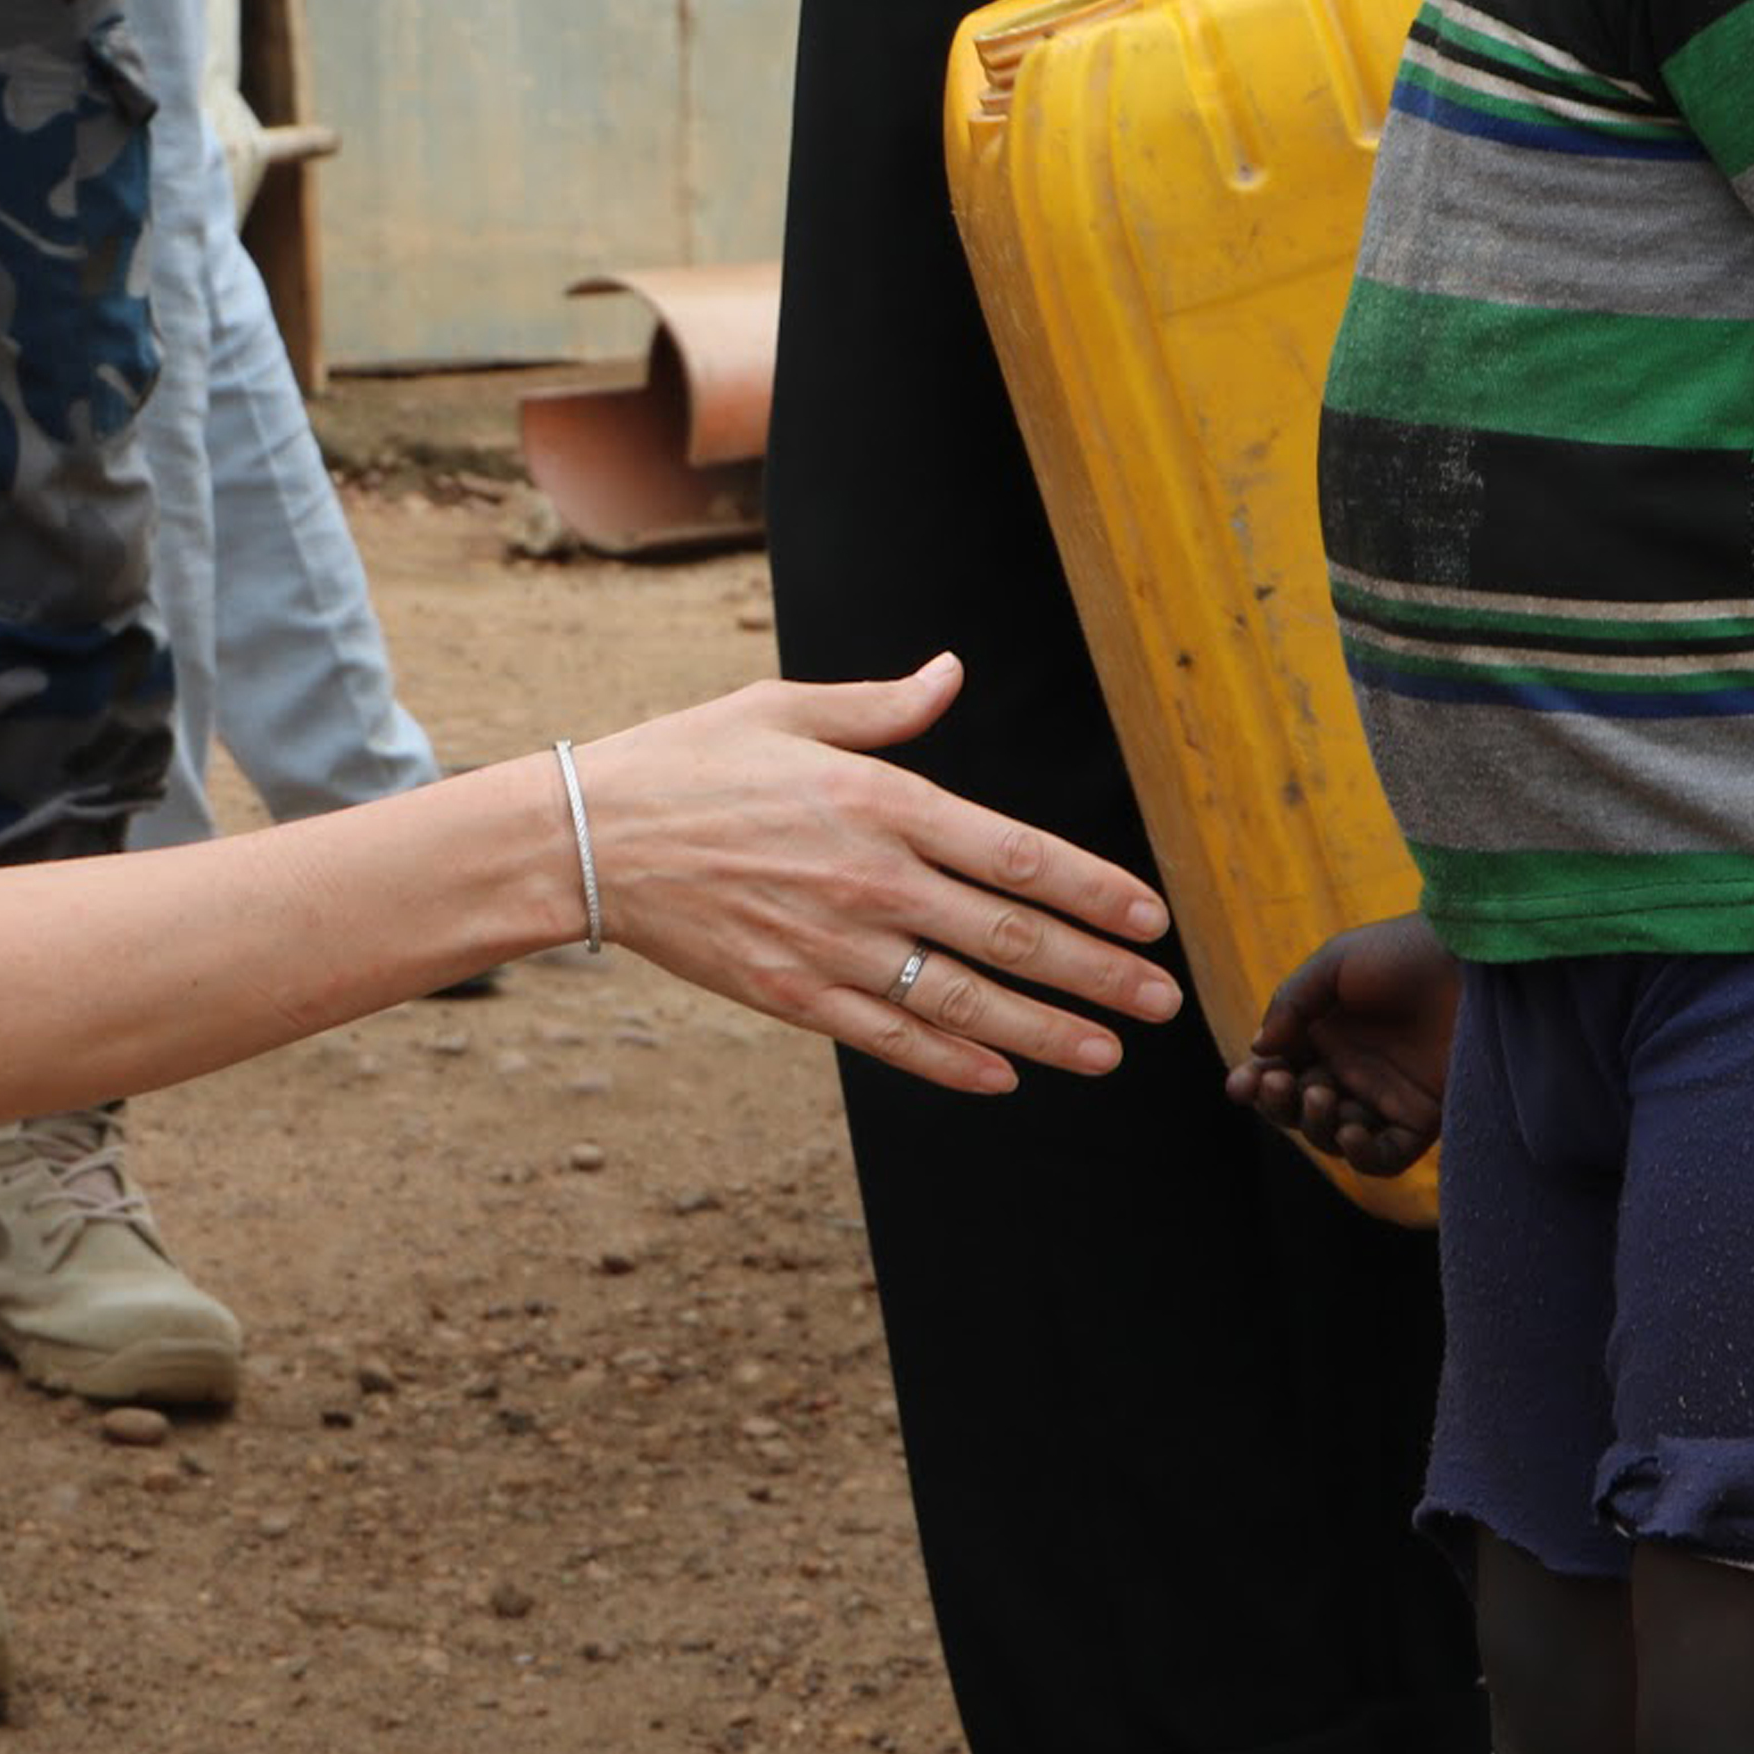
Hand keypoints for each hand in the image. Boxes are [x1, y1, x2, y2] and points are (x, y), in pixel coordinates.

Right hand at [571, 656, 1183, 1094]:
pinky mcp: (793, 994)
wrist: (589, 838)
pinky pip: (890, 1038)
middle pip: (1009, 937)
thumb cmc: (687, 763)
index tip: (1150, 918)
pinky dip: (952, 1064)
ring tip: (1107, 1053)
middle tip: (1164, 1001)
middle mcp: (871, 880)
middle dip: (1097, 974)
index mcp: (881, 801)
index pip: (1016, 854)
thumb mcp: (785, 709)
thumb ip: (883, 708)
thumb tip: (952, 674)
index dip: (1094, 891)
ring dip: (1046, 1032)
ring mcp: (834, 945)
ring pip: (963, 1000)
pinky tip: (1003, 1079)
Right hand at [1228, 914, 1458, 1177]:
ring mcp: (1386, 1097)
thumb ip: (1292, 1003)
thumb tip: (1259, 1049)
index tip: (1241, 1084)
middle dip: (1279, 1104)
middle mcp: (1351, 1070)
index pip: (1278, 1071)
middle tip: (1283, 1082)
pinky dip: (1362, 1154)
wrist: (1474, 962)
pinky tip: (1352, 1130)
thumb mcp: (1336, 963)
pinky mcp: (1423, 1119)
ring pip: (1333, 1136)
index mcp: (1325, 1034)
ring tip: (1321, 1095)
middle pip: (1297, 1110)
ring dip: (1315, 1126)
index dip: (1255, 1083)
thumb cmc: (1405, 952)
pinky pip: (1385, 1156)